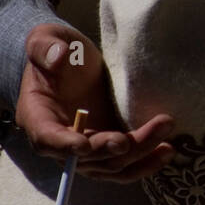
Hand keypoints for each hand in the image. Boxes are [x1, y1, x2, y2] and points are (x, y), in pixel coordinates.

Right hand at [15, 22, 175, 182]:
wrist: (75, 61)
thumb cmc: (57, 49)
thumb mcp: (46, 39)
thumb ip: (45, 47)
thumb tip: (59, 56)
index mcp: (38, 117)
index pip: (47, 138)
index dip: (64, 145)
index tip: (83, 145)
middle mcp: (61, 141)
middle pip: (87, 158)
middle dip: (111, 149)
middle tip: (131, 139)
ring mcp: (88, 149)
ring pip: (112, 165)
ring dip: (138, 157)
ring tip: (165, 144)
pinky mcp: (109, 149)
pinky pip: (126, 165)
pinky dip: (146, 163)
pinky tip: (166, 151)